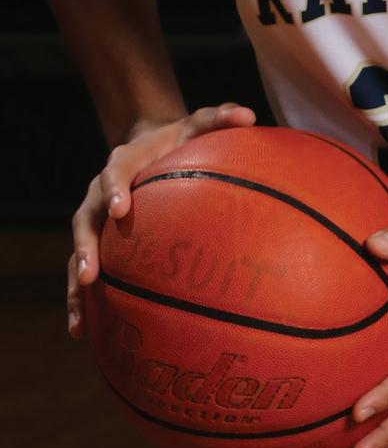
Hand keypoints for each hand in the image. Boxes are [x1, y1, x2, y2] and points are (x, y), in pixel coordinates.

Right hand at [67, 101, 255, 336]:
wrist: (151, 144)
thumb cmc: (182, 138)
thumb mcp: (200, 122)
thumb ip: (221, 117)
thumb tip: (250, 115)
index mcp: (125, 161)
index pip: (114, 172)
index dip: (113, 189)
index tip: (120, 209)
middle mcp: (101, 192)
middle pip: (85, 219)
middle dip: (85, 246)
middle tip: (91, 274)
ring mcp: (96, 219)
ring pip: (78, 251)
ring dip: (76, 282)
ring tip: (79, 317)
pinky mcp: (99, 242)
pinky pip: (85, 271)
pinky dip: (81, 300)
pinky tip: (83, 332)